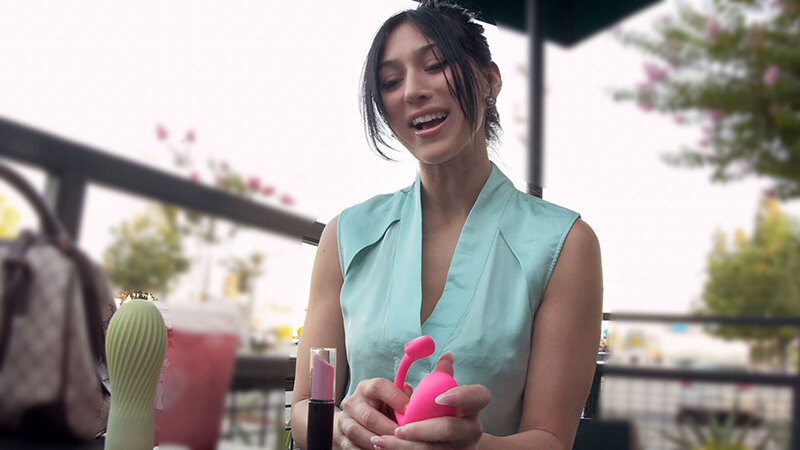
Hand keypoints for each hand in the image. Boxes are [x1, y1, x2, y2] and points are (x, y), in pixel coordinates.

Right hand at [336, 377, 411, 448]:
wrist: (354, 419)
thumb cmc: (379, 408)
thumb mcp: (390, 400)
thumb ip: (402, 398)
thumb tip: (414, 403)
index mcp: (367, 388)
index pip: (379, 387)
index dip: (395, 398)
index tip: (409, 411)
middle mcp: (353, 402)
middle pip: (369, 416)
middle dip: (388, 428)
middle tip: (403, 436)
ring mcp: (345, 420)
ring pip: (357, 432)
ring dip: (376, 442)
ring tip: (391, 446)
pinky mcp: (341, 437)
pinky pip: (350, 446)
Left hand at [369, 353, 490, 449]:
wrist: (448, 445)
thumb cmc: (441, 414)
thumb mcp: (442, 396)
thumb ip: (441, 378)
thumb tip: (446, 356)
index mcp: (472, 407)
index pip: (479, 396)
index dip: (461, 395)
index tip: (438, 397)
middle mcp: (471, 429)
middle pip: (450, 428)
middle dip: (421, 429)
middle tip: (397, 428)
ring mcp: (462, 449)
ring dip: (403, 447)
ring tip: (379, 440)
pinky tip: (384, 448)